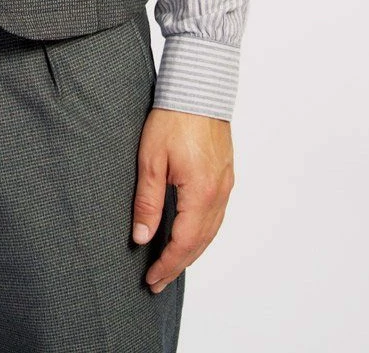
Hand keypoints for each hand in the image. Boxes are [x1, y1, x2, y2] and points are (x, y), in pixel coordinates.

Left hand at [131, 107, 234, 293]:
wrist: (198, 87)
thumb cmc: (173, 118)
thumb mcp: (150, 160)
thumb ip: (147, 202)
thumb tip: (142, 237)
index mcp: (201, 193)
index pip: (184, 243)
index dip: (167, 265)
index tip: (152, 280)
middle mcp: (219, 193)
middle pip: (201, 242)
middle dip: (178, 264)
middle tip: (158, 281)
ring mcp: (226, 184)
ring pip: (211, 230)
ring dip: (192, 250)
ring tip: (172, 263)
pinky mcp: (226, 174)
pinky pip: (216, 214)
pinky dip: (203, 232)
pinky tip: (190, 233)